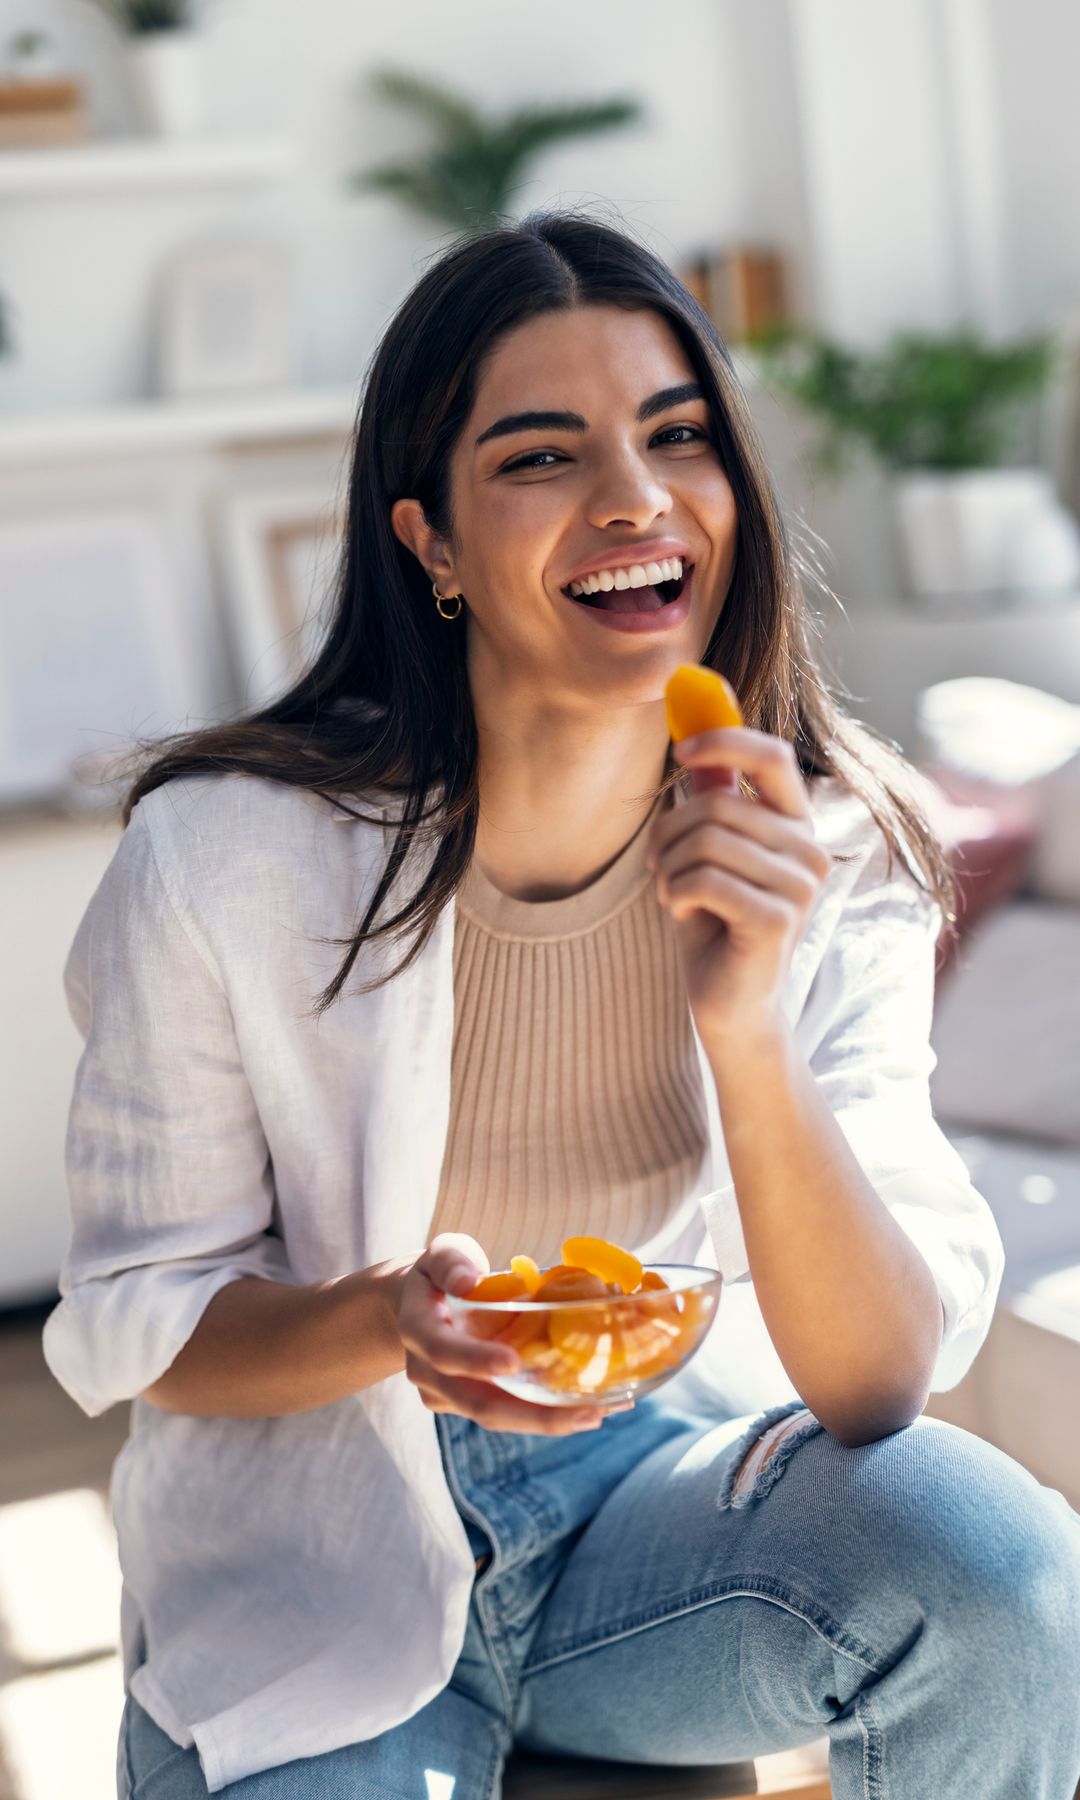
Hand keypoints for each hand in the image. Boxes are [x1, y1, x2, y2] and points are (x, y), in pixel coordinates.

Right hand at [394, 1232, 627, 1434]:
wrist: (418, 1307)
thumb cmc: (439, 1274)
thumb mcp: (441, 1254)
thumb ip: (452, 1262)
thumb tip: (469, 1281)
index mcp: (418, 1330)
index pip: (444, 1352)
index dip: (476, 1360)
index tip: (513, 1362)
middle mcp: (428, 1373)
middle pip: (479, 1405)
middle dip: (534, 1415)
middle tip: (589, 1412)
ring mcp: (449, 1396)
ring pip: (498, 1417)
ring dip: (548, 1420)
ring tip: (599, 1412)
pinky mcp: (471, 1404)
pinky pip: (508, 1413)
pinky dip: (546, 1412)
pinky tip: (590, 1407)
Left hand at [646, 728, 832, 1050]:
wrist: (730, 1003)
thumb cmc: (717, 926)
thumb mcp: (709, 853)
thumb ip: (714, 797)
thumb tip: (697, 735)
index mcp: (797, 827)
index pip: (773, 756)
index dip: (724, 741)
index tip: (680, 751)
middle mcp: (809, 851)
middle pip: (719, 804)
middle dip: (670, 833)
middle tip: (660, 865)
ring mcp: (800, 886)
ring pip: (706, 840)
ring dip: (669, 868)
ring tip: (674, 894)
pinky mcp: (778, 919)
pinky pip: (704, 880)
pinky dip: (676, 894)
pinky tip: (683, 914)